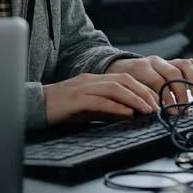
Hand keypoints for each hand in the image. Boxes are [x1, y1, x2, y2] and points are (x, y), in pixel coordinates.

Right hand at [42, 73, 161, 126]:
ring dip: (135, 99)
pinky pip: (100, 101)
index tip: (157, 101)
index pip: (125, 79)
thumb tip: (129, 113)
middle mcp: (91, 80)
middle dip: (144, 92)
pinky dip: (116, 106)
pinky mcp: (75, 99)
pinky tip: (127, 113)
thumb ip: (108, 108)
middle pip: (124, 80)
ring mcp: (83, 88)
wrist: (35, 107)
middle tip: (157, 106)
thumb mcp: (89, 108)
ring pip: (115, 88)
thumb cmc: (62, 109)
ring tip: (147, 109)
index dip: (143, 89)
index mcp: (95, 80)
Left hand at [105, 56, 192, 109]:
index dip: (166, 98)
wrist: (121, 69)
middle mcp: (155, 62)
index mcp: (142, 68)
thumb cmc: (126, 85)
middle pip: (173, 73)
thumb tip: (155, 112)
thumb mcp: (128, 92)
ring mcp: (166, 60)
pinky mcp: (174, 62)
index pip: (158, 81)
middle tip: (184, 109)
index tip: (172, 112)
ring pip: (185, 64)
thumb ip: (141, 100)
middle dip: (181, 93)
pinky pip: (190, 64)